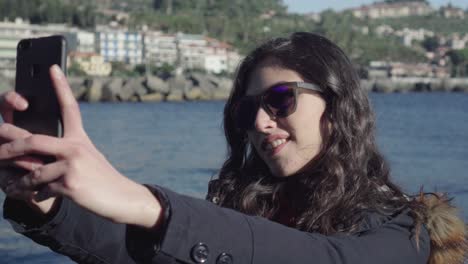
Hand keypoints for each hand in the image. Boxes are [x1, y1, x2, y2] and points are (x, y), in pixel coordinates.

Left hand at [0, 65, 161, 227]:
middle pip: (33, 140)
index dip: (61, 87)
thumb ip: (61, 154)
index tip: (52, 68)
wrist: (122, 197)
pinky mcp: (70, 183)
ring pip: (31, 171)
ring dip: (18, 182)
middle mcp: (76, 147)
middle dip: (8, 145)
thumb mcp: (87, 159)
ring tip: (11, 187)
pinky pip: (40, 189)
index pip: (69, 108)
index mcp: (80, 138)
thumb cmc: (101, 178)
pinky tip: (37, 196)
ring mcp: (73, 165)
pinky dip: (34, 195)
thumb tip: (29, 157)